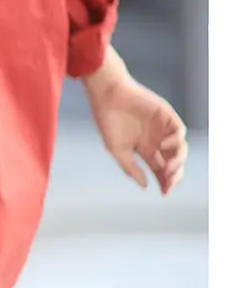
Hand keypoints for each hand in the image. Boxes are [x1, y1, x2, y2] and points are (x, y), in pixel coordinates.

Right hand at [84, 48, 187, 195]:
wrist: (107, 94)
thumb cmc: (107, 119)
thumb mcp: (117, 149)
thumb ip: (130, 168)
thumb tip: (146, 186)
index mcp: (144, 148)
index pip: (160, 169)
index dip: (164, 182)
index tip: (164, 193)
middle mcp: (156, 139)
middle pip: (173, 162)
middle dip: (174, 175)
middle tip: (169, 182)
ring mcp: (162, 128)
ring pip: (180, 149)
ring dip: (177, 161)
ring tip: (167, 168)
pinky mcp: (166, 115)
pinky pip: (179, 131)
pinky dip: (176, 141)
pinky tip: (163, 146)